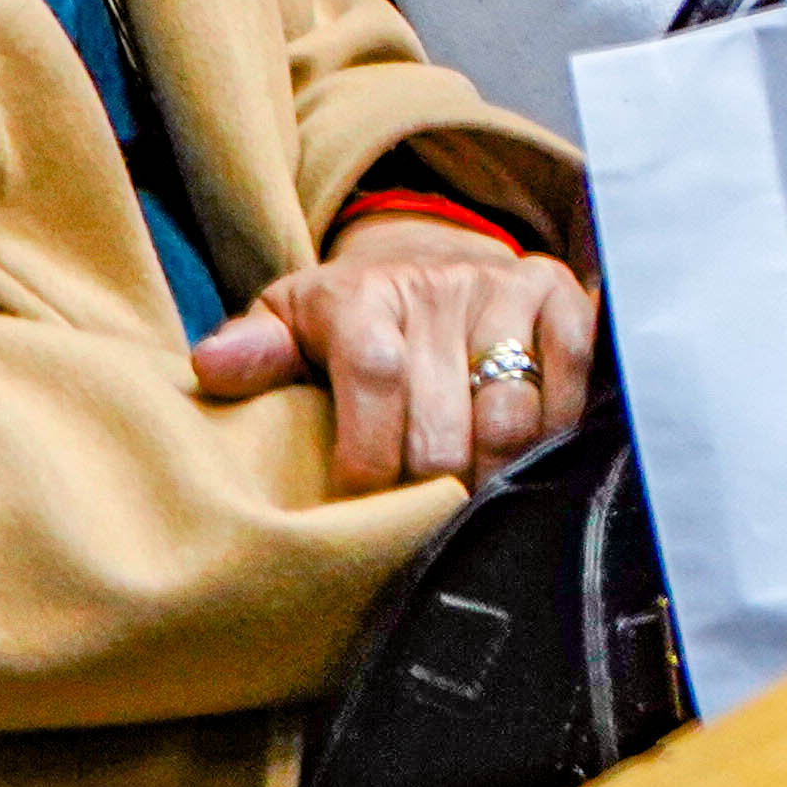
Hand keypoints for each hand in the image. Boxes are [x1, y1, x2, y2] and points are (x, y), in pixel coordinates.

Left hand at [190, 216, 595, 489]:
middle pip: (447, 415)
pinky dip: (555, 432)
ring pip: (514, 412)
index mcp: (363, 296)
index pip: (376, 373)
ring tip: (471, 506)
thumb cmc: (347, 321)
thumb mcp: (287, 327)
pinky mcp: (560, 298)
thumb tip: (213, 368)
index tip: (362, 502)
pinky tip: (527, 463)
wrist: (425, 263)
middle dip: (431, 485)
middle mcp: (440, 286)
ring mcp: (506, 290)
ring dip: (493, 476)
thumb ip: (252, 352)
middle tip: (419, 524)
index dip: (372, 451)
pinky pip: (573, 378)